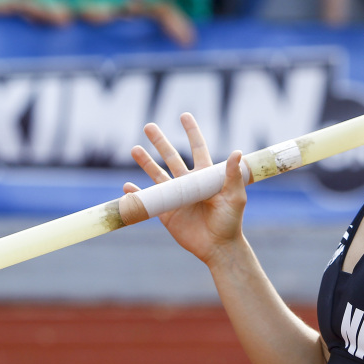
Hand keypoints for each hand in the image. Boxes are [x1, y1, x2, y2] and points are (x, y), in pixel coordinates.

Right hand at [123, 114, 247, 265]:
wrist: (218, 247)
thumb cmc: (230, 222)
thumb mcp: (235, 197)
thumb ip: (232, 176)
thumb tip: (236, 152)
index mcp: (205, 177)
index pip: (197, 149)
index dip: (191, 132)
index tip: (184, 115)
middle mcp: (188, 183)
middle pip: (171, 157)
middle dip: (160, 142)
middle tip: (148, 126)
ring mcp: (176, 197)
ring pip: (157, 175)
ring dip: (145, 162)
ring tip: (134, 149)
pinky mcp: (166, 213)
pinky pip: (149, 200)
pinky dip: (137, 194)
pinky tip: (127, 187)